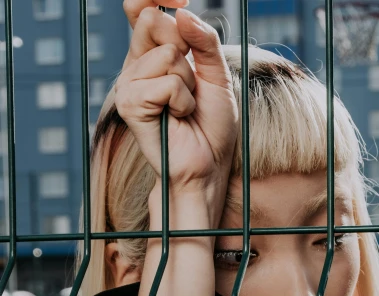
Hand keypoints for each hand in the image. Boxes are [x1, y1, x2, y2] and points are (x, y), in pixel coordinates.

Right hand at [117, 0, 237, 196]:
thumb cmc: (211, 126)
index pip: (143, 8)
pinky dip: (183, 101)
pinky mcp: (129, 104)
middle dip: (184, 48)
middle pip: (154, 21)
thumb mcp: (218, 76)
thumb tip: (182, 13)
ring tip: (185, 107)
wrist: (206, 166)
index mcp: (153, 53)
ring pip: (167, 55)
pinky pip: (167, 83)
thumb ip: (204, 41)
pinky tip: (177, 117)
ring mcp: (129, 83)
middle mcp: (136, 64)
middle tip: (191, 82)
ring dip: (188, 83)